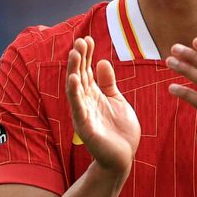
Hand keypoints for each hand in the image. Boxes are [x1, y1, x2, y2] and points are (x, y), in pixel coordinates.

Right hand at [65, 36, 139, 173]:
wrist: (123, 158)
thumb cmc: (119, 131)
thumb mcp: (117, 100)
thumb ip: (108, 83)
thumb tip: (102, 61)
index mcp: (93, 95)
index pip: (87, 71)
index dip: (87, 55)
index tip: (88, 38)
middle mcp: (85, 102)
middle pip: (79, 76)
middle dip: (79, 58)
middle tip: (80, 40)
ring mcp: (84, 114)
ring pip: (75, 89)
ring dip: (74, 70)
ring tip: (74, 53)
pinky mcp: (85, 127)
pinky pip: (78, 108)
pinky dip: (75, 93)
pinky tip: (74, 79)